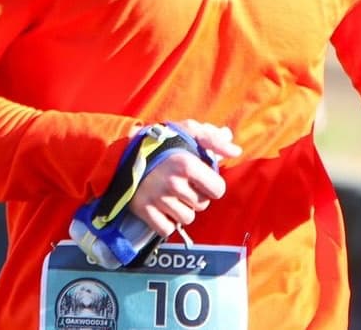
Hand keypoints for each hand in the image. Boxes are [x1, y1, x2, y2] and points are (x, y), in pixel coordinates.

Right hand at [131, 120, 242, 236]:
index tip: (202, 179)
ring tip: (170, 195)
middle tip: (182, 184)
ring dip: (181, 210)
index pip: (218, 190)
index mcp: (186, 164)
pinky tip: (161, 207)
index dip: (212, 186)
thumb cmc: (162, 141)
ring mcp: (157, 198)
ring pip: (186, 219)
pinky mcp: (143, 210)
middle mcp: (173, 183)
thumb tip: (236, 151)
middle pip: (202, 206)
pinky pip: (167, 229)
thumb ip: (214, 139)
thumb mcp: (188, 130)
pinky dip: (166, 223)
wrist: (124, 151)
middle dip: (195, 197)